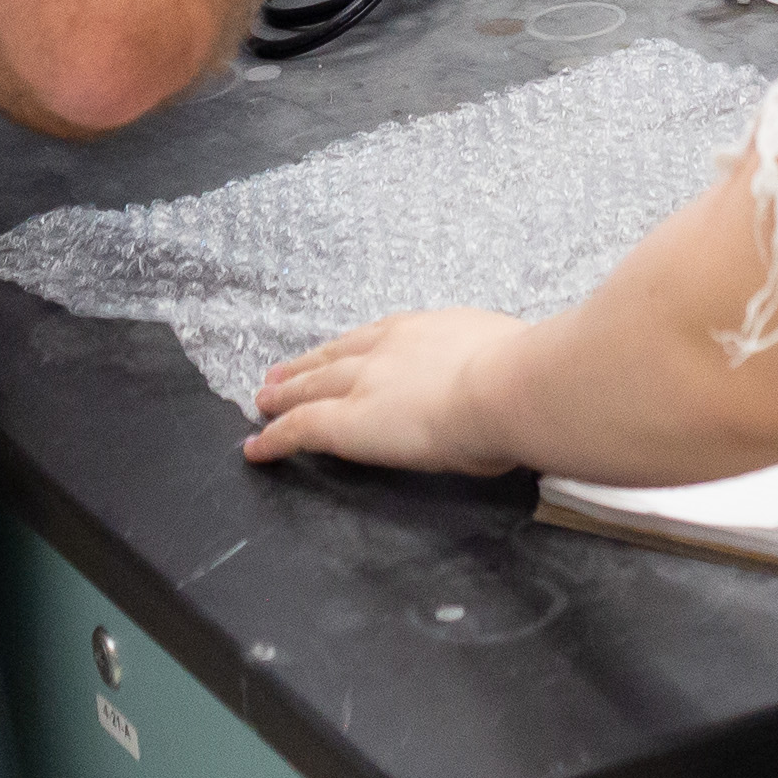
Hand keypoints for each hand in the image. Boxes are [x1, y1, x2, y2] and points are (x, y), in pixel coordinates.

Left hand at [244, 308, 532, 473]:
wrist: (502, 387)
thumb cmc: (519, 375)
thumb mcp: (503, 352)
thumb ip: (489, 362)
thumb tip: (503, 378)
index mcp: (425, 330)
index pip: (373, 338)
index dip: (347, 347)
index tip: (334, 353)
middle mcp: (385, 348)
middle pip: (333, 357)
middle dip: (305, 366)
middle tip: (279, 373)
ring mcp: (361, 383)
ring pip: (310, 388)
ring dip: (285, 394)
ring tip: (265, 401)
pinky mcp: (344, 422)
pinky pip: (298, 429)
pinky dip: (274, 438)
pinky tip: (258, 448)